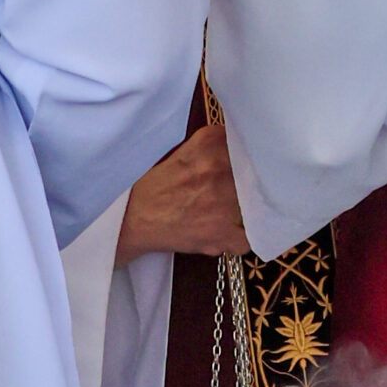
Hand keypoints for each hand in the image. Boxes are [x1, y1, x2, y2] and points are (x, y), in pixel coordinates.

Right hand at [116, 123, 248, 260]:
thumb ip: (212, 145)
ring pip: (255, 207)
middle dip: (247, 187)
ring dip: (244, 213)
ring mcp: (223, 203)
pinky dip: (239, 240)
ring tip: (225, 215)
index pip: (247, 147)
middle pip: (254, 178)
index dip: (248, 161)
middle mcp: (219, 170)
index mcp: (208, 145)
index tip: (244, 168)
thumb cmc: (152, 187)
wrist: (130, 219)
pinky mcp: (221, 234)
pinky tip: (226, 236)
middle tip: (231, 195)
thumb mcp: (181, 151)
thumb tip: (239, 147)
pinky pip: (248, 239)